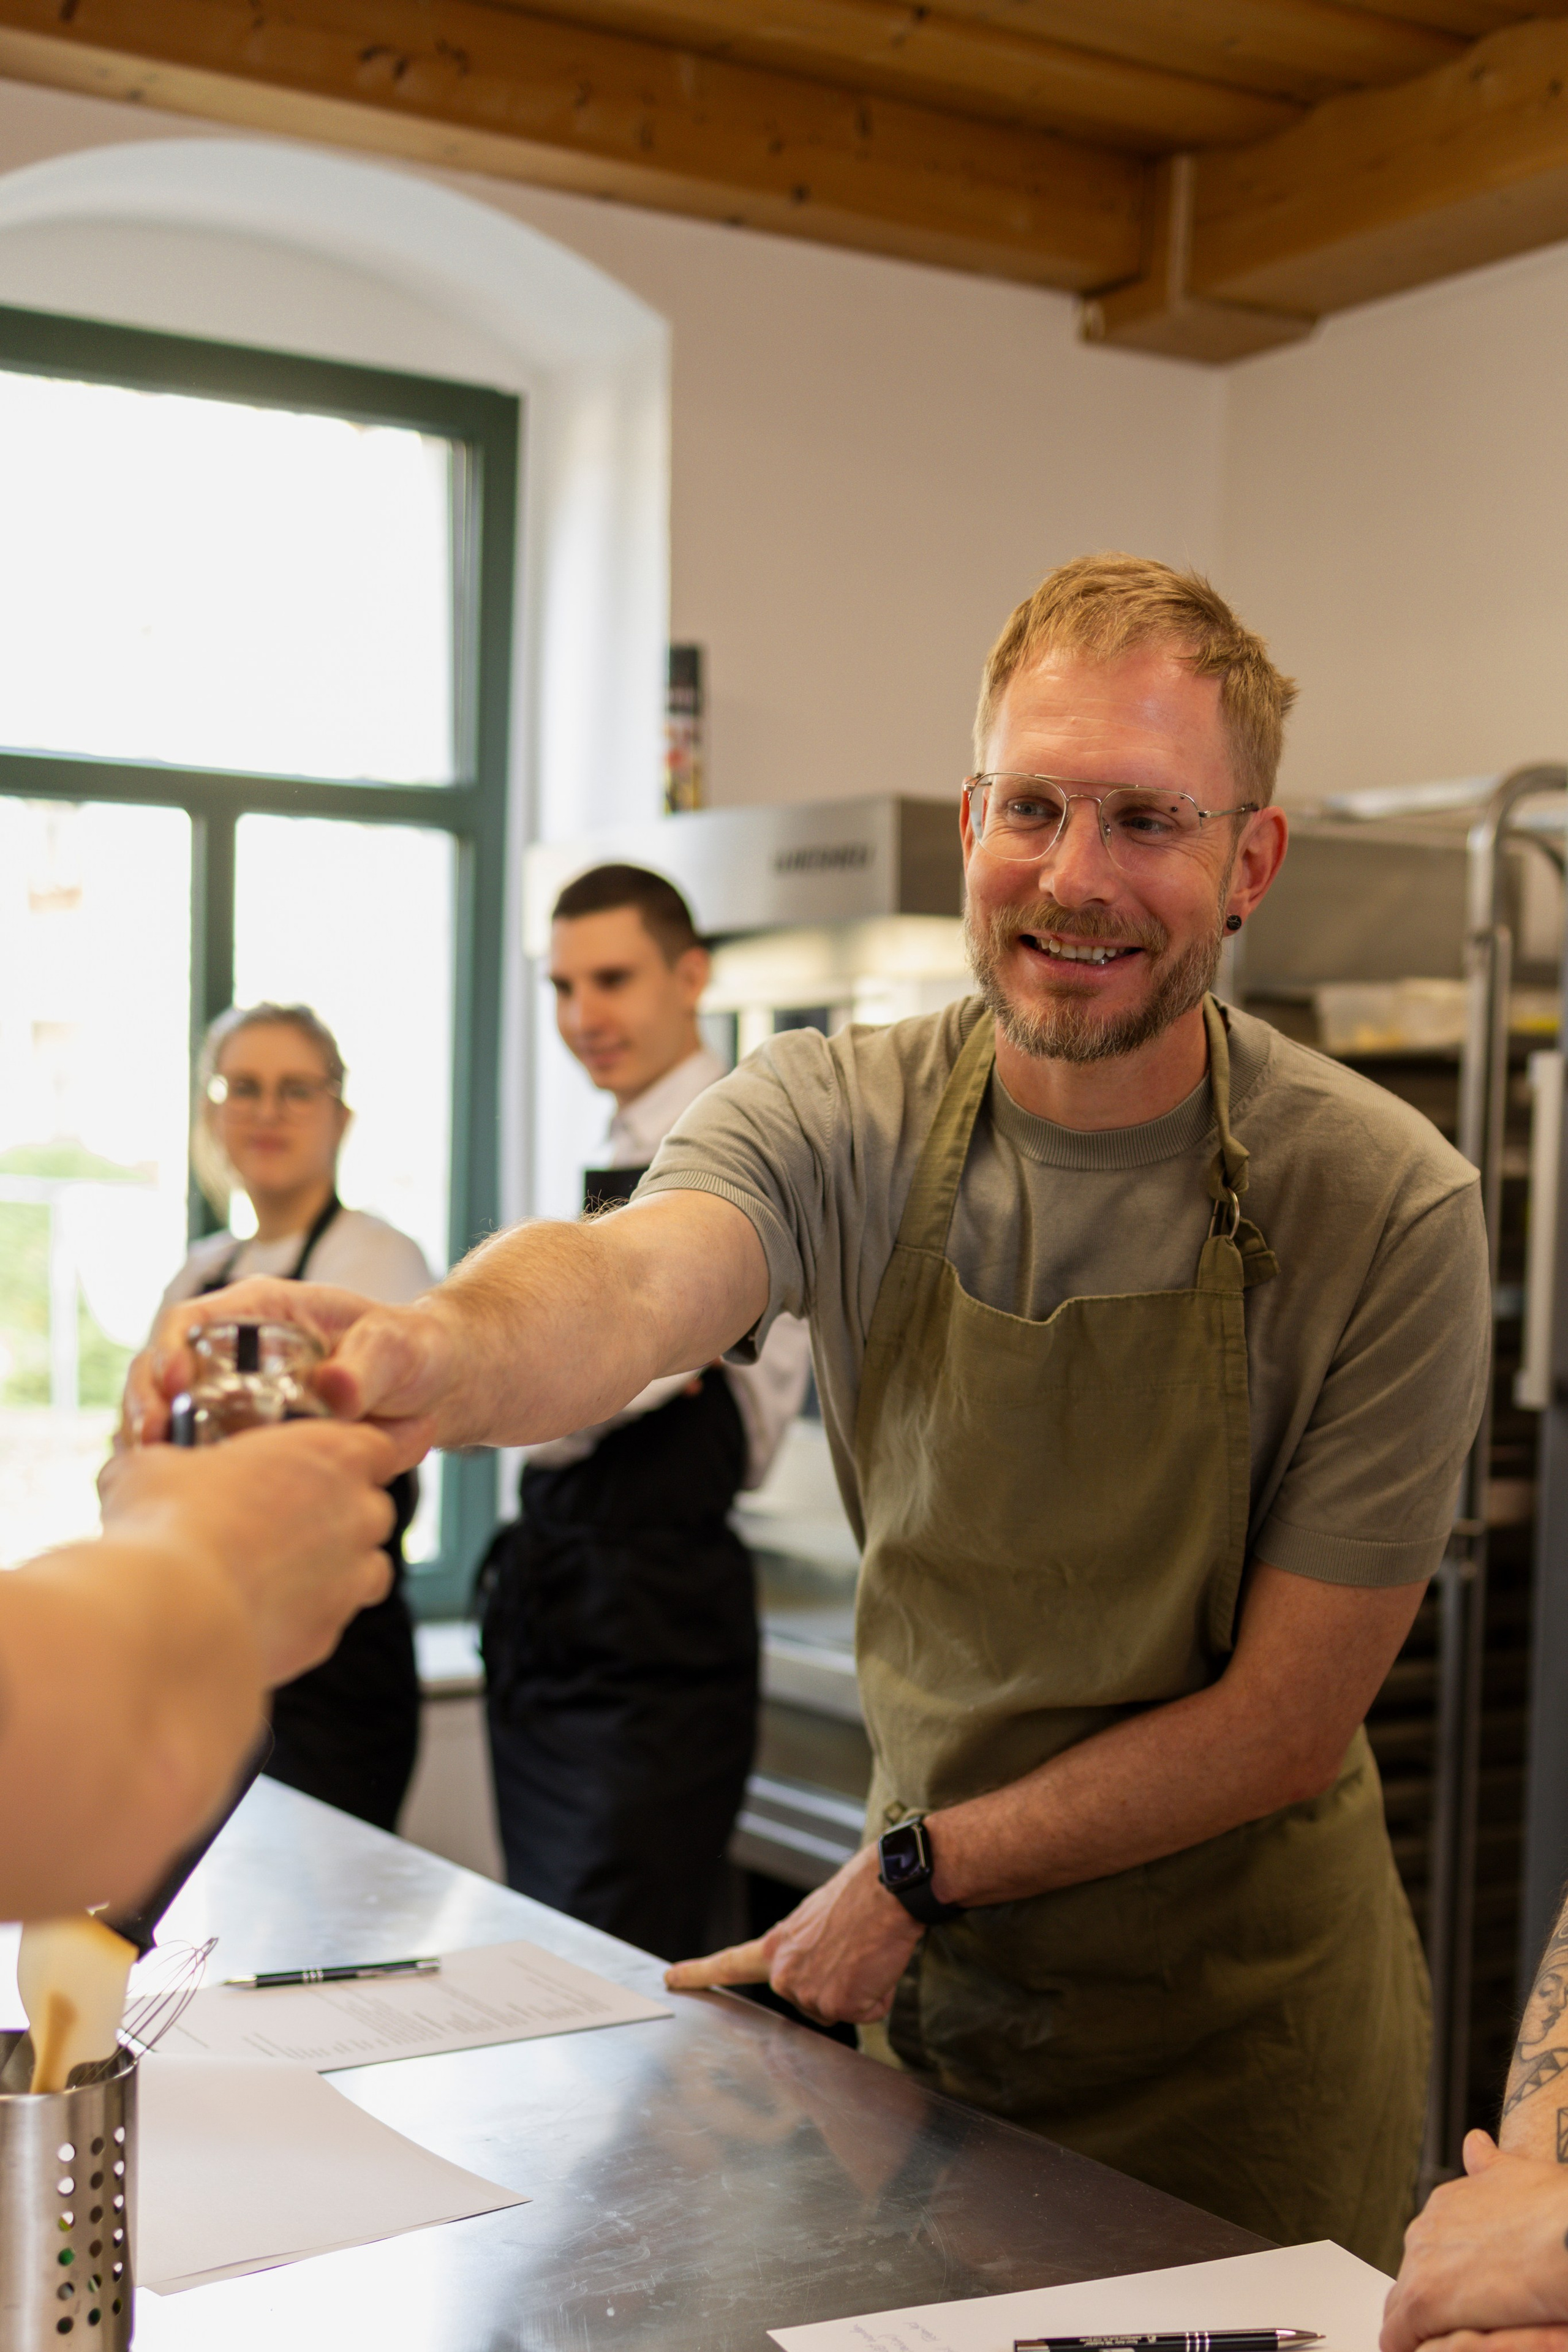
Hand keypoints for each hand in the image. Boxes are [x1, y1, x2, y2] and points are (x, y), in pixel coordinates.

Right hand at [98, 1419, 426, 1685]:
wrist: (171, 1609)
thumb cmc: (171, 1519)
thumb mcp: (156, 1466)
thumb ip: (173, 1462)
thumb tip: (148, 1471)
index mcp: (335, 1455)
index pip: (376, 1447)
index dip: (346, 1458)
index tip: (312, 1469)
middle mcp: (359, 1516)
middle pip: (372, 1511)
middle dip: (337, 1516)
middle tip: (277, 1523)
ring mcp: (350, 1581)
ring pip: (364, 1572)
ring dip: (329, 1571)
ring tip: (270, 1574)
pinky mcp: (325, 1636)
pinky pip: (326, 1622)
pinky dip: (299, 1619)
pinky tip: (251, 1616)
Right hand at [119, 1276, 452, 1452]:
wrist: (433, 1387)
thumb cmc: (414, 1352)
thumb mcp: (397, 1349)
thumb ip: (368, 1364)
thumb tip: (335, 1390)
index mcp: (263, 1311)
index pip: (192, 1320)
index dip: (170, 1351)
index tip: (172, 1387)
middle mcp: (238, 1348)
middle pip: (165, 1368)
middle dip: (148, 1402)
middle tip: (149, 1441)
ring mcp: (235, 1391)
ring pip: (173, 1411)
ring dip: (157, 1440)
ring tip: (152, 1472)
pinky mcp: (242, 1431)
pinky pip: (197, 1445)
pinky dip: (182, 1466)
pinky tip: (183, 1494)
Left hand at [664, 1845, 921, 2024]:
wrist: (888, 1887)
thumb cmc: (859, 1895)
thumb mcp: (814, 1920)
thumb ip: (802, 1950)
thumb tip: (817, 1968)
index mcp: (776, 1946)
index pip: (730, 1963)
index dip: (699, 1973)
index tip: (671, 1979)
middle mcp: (784, 1974)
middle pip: (809, 2001)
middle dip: (836, 1985)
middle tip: (852, 1951)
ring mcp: (808, 1992)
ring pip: (841, 2008)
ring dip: (861, 1988)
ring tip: (865, 1952)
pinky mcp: (839, 2005)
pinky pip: (867, 2012)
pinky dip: (879, 1994)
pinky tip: (877, 1965)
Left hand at [1382, 2132, 1567, 2351]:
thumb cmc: (1558, 2210)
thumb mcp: (1520, 2174)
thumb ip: (1490, 2167)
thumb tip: (1475, 2144)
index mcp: (1445, 2204)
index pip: (1427, 2252)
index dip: (1446, 2281)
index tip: (1464, 2299)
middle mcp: (1425, 2230)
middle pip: (1410, 2280)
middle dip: (1430, 2309)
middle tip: (1460, 2329)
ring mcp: (1421, 2264)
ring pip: (1403, 2311)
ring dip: (1423, 2333)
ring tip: (1450, 2342)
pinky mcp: (1424, 2300)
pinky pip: (1400, 2337)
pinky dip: (1411, 2349)